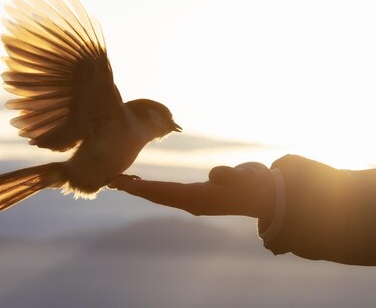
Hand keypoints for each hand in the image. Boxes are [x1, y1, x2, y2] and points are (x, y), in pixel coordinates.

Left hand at [108, 162, 274, 218]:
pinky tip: (142, 182)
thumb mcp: (246, 178)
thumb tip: (215, 175)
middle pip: (156, 196)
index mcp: (199, 197)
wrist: (266, 196)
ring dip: (139, 189)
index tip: (121, 183)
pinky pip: (166, 192)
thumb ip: (231, 176)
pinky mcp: (196, 196)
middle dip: (133, 189)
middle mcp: (192, 202)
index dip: (142, 187)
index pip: (164, 192)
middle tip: (109, 181)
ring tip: (120, 182)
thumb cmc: (256, 185)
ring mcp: (193, 200)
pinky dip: (150, 187)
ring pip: (159, 195)